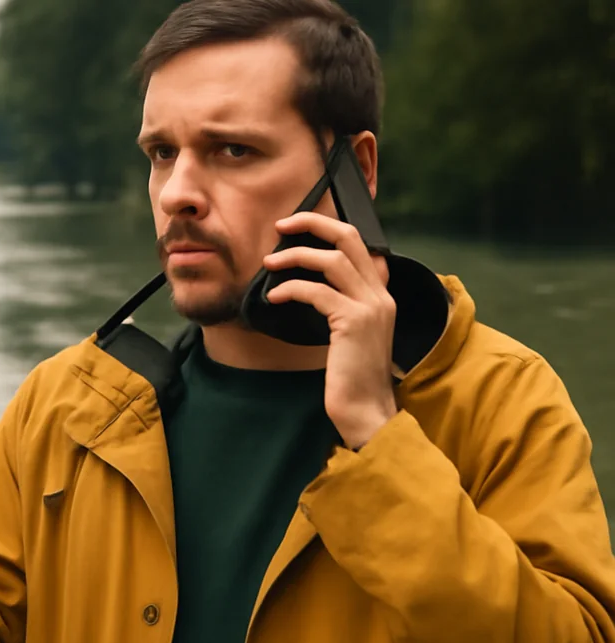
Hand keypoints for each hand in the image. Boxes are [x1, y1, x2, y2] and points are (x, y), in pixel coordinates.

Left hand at [264, 212, 397, 448]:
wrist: (366, 411)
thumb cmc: (350, 378)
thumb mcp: (349, 335)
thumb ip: (340, 307)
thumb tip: (307, 285)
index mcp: (381, 294)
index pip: (359, 243)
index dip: (327, 228)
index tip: (296, 226)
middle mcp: (381, 294)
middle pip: (349, 238)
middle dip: (312, 223)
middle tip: (281, 225)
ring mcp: (371, 307)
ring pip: (332, 259)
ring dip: (295, 255)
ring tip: (269, 264)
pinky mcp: (354, 323)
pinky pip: (317, 291)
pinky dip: (291, 288)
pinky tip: (275, 296)